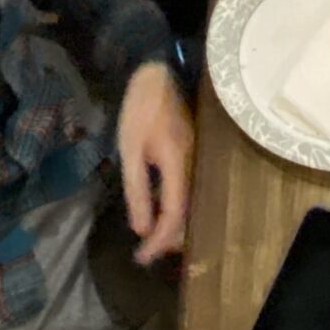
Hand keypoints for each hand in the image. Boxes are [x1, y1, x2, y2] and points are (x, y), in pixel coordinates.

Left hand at [117, 62, 193, 264]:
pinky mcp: (196, 155)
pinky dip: (177, 209)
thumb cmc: (141, 108)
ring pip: (192, 205)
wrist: (161, 72)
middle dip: (169, 240)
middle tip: (145, 252)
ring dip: (173, 226)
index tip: (141, 257)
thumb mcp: (130, 148)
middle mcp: (195, 165)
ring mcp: (198, 160)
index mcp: (178, 163)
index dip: (159, 241)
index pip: (174, 214)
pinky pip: (190, 191)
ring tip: (151, 238)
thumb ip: (137, 188)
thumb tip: (141, 228)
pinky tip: (161, 211)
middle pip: (190, 215)